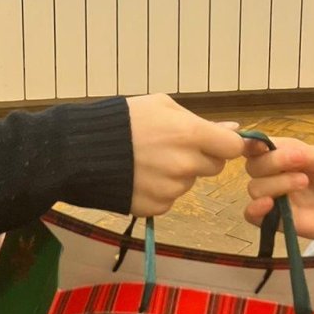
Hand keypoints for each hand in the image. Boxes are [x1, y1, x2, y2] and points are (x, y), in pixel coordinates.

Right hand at [128, 95, 244, 215]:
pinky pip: (169, 199)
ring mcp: (171, 189)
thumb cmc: (121, 120)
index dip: (225, 144)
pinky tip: (139, 176)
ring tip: (147, 160)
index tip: (214, 141)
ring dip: (177, 174)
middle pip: (214, 167)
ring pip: (188, 182)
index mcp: (190, 135)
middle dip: (200, 157)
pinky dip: (159, 190)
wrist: (80, 151)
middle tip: (172, 147)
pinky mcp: (156, 207)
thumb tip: (233, 130)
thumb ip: (200, 121)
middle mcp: (184, 165)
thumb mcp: (161, 106)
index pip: (233, 147)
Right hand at [244, 138, 313, 308]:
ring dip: (276, 183)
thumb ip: (306, 152)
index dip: (256, 143)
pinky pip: (251, 214)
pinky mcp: (275, 221)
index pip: (259, 145)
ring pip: (254, 187)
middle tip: (299, 163)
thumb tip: (279, 150)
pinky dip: (256, 207)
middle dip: (273, 161)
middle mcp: (276, 175)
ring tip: (304, 183)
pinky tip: (271, 204)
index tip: (265, 146)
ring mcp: (275, 198)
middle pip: (254, 164)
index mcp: (286, 155)